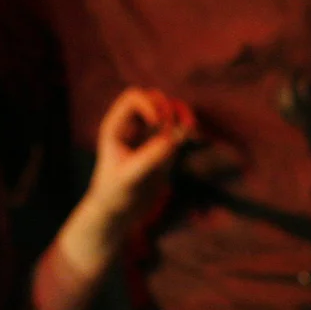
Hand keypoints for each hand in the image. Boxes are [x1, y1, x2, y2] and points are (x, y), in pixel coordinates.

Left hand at [84, 88, 194, 222]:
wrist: (119, 212)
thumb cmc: (116, 194)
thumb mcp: (130, 178)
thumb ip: (149, 158)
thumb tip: (172, 140)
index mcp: (116, 126)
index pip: (133, 97)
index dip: (150, 104)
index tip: (159, 124)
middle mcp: (132, 125)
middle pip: (154, 98)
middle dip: (169, 108)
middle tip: (176, 129)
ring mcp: (148, 134)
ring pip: (169, 109)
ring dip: (182, 114)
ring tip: (191, 129)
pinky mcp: (163, 144)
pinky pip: (178, 126)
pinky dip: (188, 127)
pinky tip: (194, 137)